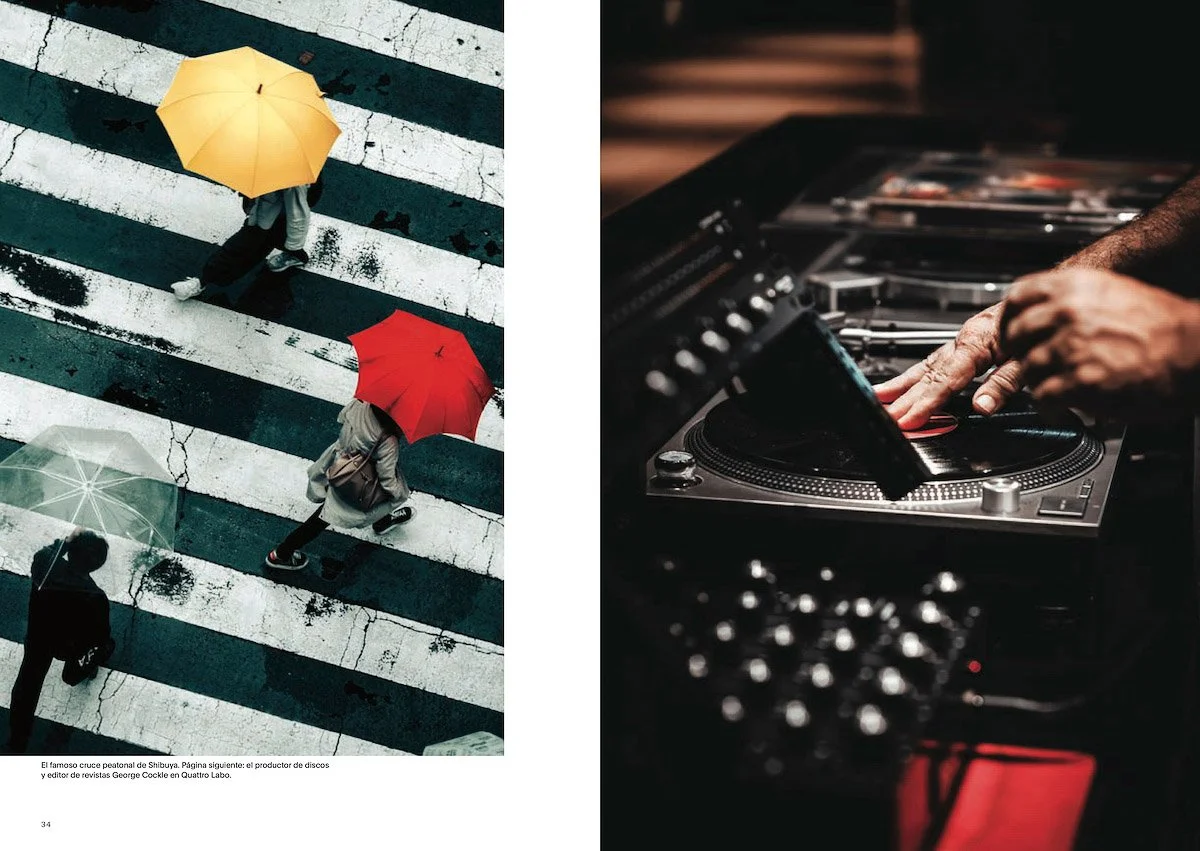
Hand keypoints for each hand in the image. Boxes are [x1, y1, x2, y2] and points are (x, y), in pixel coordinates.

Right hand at [873, 303, 1026, 428]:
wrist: (1047, 296)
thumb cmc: (1040, 325)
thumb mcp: (1030, 357)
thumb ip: (1005, 383)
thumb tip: (982, 406)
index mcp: (979, 342)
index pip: (947, 379)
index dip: (926, 402)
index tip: (909, 418)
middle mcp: (965, 339)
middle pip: (929, 374)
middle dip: (905, 397)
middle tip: (887, 416)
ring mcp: (961, 341)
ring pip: (926, 365)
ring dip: (901, 384)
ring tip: (880, 397)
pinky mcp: (963, 342)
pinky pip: (932, 361)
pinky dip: (914, 375)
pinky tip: (900, 384)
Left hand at [1002, 267, 1199, 419]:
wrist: (1196, 350)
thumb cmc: (1164, 326)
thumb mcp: (1112, 293)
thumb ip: (1074, 300)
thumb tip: (1044, 312)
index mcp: (1075, 286)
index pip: (1018, 297)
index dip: (1009, 319)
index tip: (1010, 333)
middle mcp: (1068, 312)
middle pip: (1015, 335)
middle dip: (1018, 355)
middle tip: (1028, 365)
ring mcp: (1072, 346)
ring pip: (1026, 369)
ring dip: (1037, 383)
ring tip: (1054, 388)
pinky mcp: (1080, 380)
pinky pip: (1043, 396)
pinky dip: (1048, 407)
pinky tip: (1060, 407)